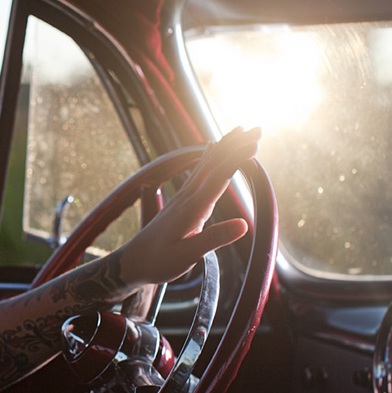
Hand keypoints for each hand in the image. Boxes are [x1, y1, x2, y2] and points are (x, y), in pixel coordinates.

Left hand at [119, 126, 260, 286]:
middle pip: (214, 163)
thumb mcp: (187, 256)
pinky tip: (212, 147)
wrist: (133, 262)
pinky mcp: (181, 201)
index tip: (254, 145)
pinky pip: (199, 172)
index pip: (217, 177)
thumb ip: (214, 239)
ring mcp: (183, 197)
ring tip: (242, 131)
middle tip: (258, 129)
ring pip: (207, 164)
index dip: (236, 159)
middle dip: (236, 145)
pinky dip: (210, 157)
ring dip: (226, 146)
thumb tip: (243, 225)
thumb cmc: (159, 262)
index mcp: (192, 209)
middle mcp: (187, 197)